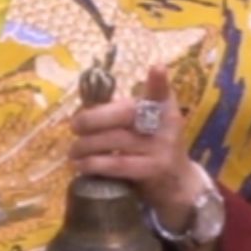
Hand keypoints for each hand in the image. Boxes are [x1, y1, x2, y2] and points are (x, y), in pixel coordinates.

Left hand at [68, 66, 208, 232]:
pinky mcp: (153, 169)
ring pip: (115, 140)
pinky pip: (117, 164)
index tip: (157, 68)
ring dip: (87, 145)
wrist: (177, 182)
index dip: (159, 80)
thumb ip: (122, 113)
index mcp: (164, 106)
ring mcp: (162, 147)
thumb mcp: (146, 124)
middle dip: (93, 118)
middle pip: (126, 113)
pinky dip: (94, 164)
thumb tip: (82, 111)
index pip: (161, 91)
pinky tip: (81, 165)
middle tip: (74, 126)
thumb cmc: (152, 146)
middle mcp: (167, 124)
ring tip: (73, 150)